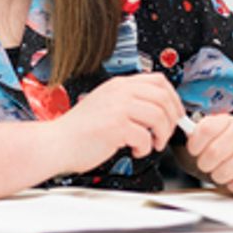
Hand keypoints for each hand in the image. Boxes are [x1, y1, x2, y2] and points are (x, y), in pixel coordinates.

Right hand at [50, 73, 183, 174]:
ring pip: (158, 116)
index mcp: (119, 84)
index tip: (175, 114)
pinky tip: (134, 150)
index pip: (159, 81)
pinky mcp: (115, 126)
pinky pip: (145, 137)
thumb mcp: (106, 104)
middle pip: (163, 98)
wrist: (57, 143)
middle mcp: (119, 91)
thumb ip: (129, 101)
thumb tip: (159, 109)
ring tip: (151, 144)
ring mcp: (117, 107)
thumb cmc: (80, 130)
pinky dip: (145, 148)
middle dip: (171, 120)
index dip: (173, 98)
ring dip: (161, 135)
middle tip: (164, 135)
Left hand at [184, 115, 232, 194]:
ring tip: (222, 170)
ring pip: (223, 172)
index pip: (205, 129)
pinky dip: (232, 184)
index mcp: (229, 122)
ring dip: (217, 176)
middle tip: (207, 164)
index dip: (195, 144)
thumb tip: (184, 131)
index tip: (194, 150)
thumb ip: (202, 132)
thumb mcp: (220, 131)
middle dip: (204, 164)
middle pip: (212, 153)